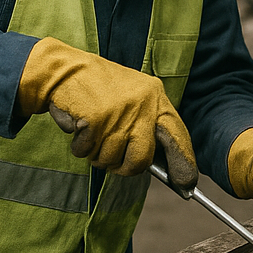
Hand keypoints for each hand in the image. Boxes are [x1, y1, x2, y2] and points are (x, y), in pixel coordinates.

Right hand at [18, 36, 196, 188]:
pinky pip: (87, 152)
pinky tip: (81, 128)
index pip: (177, 136)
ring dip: (97, 155)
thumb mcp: (135, 96)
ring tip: (94, 134)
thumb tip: (157, 162)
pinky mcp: (95, 119)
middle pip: (141, 159)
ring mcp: (120, 113)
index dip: (183, 161)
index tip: (187, 183)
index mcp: (157, 98)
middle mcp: (143, 105)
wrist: (65, 69)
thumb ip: (147, 124)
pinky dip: (80, 147)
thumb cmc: (101, 88)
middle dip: (125, 168)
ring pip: (110, 159)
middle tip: (115, 164)